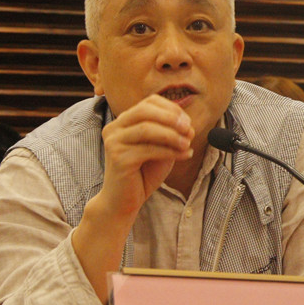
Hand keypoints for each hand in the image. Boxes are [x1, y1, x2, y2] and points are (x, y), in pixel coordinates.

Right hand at [92, 94, 193, 222]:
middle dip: (171, 118)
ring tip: (188, 144)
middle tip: (189, 129)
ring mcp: (114, 142)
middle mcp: (115, 128)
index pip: (149, 102)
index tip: (188, 122)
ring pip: (147, 129)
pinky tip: (185, 155)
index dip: (171, 108)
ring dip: (172, 135)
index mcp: (124, 121)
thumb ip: (170, 134)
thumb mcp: (160, 148)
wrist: (123, 202)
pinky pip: (148, 149)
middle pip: (145, 110)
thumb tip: (189, 126)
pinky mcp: (117, 158)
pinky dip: (170, 151)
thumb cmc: (143, 173)